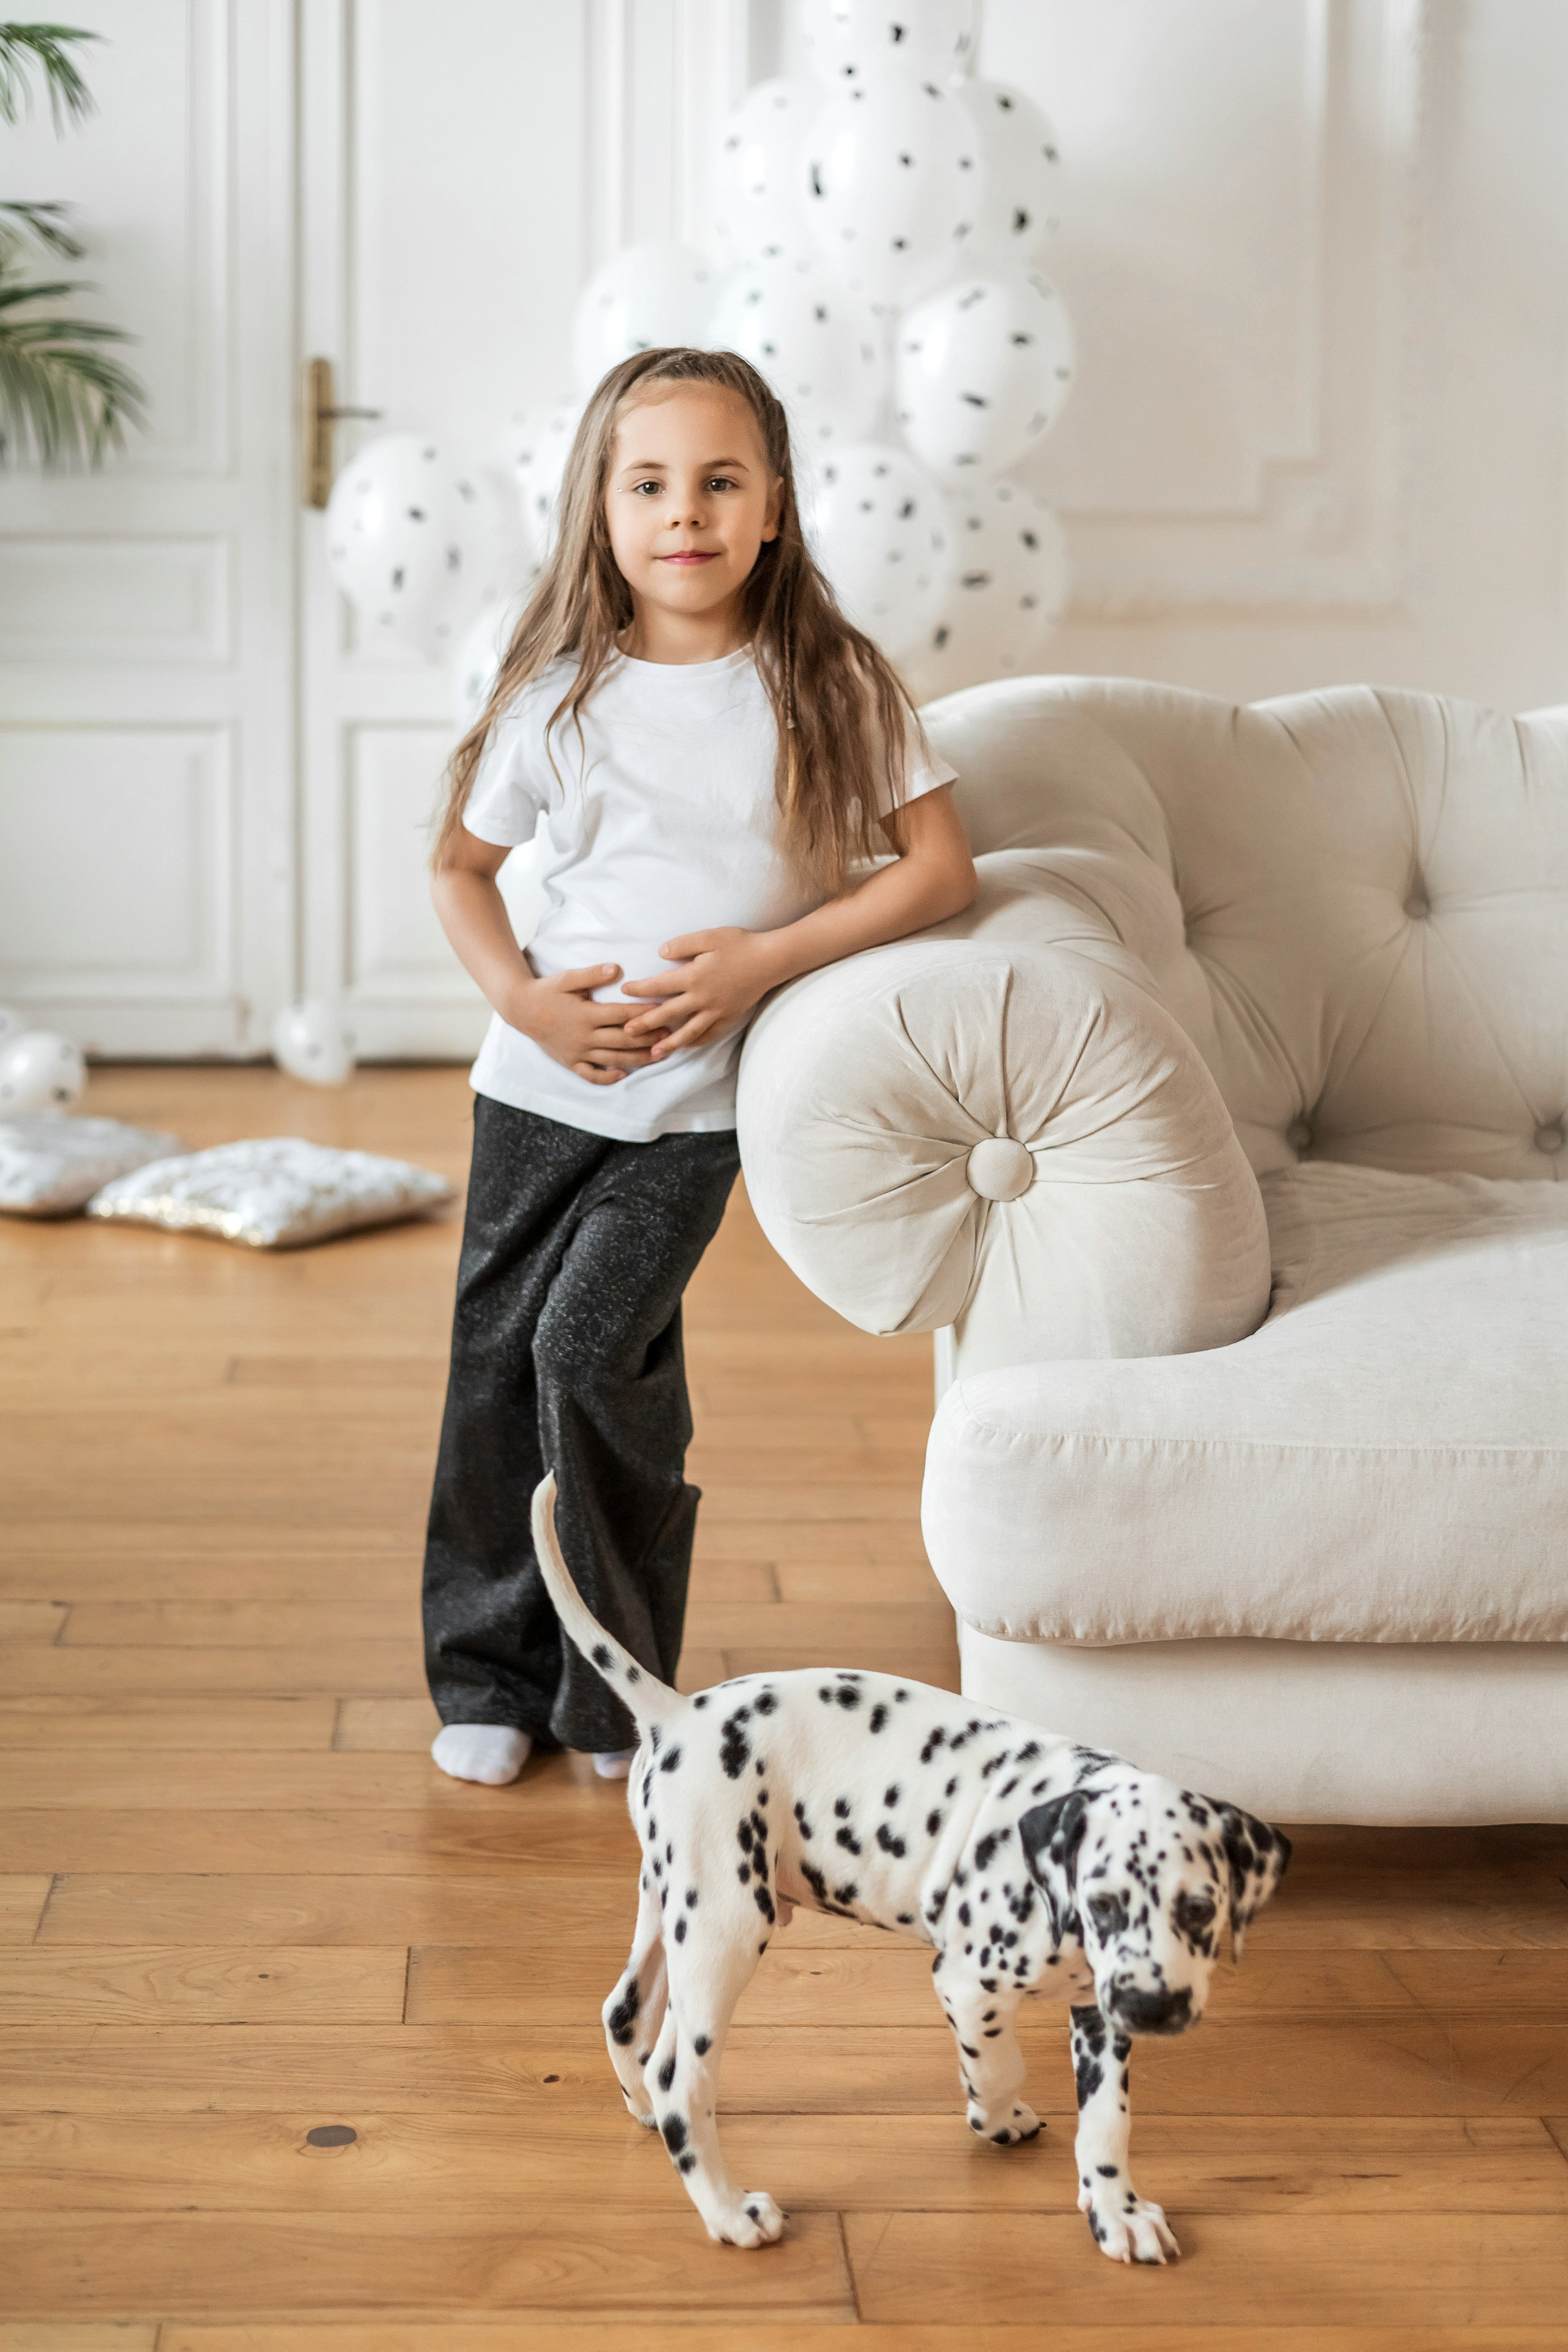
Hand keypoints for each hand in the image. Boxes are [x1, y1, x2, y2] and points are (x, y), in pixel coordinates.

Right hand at [509, 964, 656, 1086]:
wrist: (521, 1010)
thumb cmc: (547, 991)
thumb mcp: (567, 978)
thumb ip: (592, 974)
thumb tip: (616, 968)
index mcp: (586, 1014)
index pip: (622, 1015)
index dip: (643, 1013)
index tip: (663, 1010)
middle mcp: (584, 1036)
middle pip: (623, 1040)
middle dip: (648, 1038)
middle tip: (670, 1035)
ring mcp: (578, 1052)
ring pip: (613, 1059)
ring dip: (638, 1059)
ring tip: (659, 1055)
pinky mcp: (570, 1062)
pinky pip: (591, 1075)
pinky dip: (607, 1077)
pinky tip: (624, 1074)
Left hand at [619, 928, 784, 1058]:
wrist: (770, 960)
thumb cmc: (739, 944)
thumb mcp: (708, 936)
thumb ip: (682, 945)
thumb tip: (660, 954)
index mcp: (693, 977)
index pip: (659, 986)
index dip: (639, 989)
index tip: (625, 991)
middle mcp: (702, 998)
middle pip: (668, 1014)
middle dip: (645, 1023)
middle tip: (625, 1032)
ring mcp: (716, 1011)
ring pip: (688, 1032)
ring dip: (669, 1043)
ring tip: (654, 1053)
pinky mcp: (729, 1017)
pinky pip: (709, 1034)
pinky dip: (696, 1042)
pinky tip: (686, 1046)